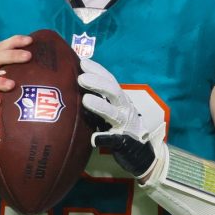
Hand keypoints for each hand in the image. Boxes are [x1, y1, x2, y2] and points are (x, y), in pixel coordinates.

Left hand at [78, 57, 161, 176]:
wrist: (139, 152)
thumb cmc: (119, 126)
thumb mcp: (111, 108)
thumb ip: (98, 97)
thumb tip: (75, 82)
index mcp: (119, 98)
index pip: (109, 79)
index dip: (98, 70)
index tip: (83, 62)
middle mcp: (124, 108)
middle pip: (113, 91)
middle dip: (98, 83)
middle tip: (81, 78)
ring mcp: (124, 125)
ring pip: (114, 114)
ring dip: (100, 106)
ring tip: (86, 100)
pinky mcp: (123, 142)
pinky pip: (113, 140)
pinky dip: (104, 138)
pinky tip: (94, 138)